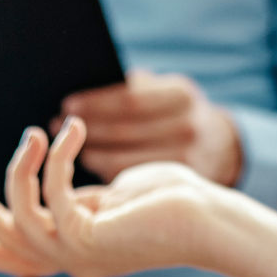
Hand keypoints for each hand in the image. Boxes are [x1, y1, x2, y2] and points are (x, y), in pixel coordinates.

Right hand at [0, 119, 227, 276]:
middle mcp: (71, 262)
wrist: (213, 220)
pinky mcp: (89, 236)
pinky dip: (56, 158)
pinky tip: (70, 131)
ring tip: (33, 135)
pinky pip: (51, 194)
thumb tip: (60, 185)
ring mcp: (78, 255)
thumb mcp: (117, 199)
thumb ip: (84, 198)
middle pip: (4, 242)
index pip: (17, 260)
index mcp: (76, 255)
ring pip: (17, 219)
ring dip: (15, 172)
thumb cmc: (176, 202)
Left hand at [58, 69, 241, 184]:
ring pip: (121, 160)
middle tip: (54, 125)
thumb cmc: (176, 114)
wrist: (222, 148)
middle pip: (123, 131)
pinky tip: (87, 164)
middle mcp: (187, 126)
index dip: (95, 103)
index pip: (129, 100)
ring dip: (89, 153)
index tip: (66, 105)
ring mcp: (184, 159)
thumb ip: (133, 88)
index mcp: (181, 95)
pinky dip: (102, 171)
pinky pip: (129, 180)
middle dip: (86, 128)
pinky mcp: (172, 187)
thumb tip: (85, 94)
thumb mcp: (163, 91)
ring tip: (63, 148)